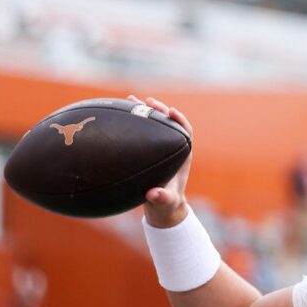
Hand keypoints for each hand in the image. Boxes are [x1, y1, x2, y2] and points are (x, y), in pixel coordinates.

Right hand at [128, 95, 192, 227]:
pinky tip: (120, 113)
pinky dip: (134, 122)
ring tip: (132, 99)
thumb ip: (161, 198)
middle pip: (170, 122)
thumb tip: (153, 194)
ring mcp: (161, 147)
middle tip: (149, 101)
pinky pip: (143, 132)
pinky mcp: (149, 149)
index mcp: (182, 155)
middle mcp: (173, 147)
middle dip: (160, 110)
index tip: (171, 112)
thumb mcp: (165, 202)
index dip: (180, 120)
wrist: (162, 206)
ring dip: (145, 111)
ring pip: (155, 124)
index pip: (186, 132)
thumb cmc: (166, 203)